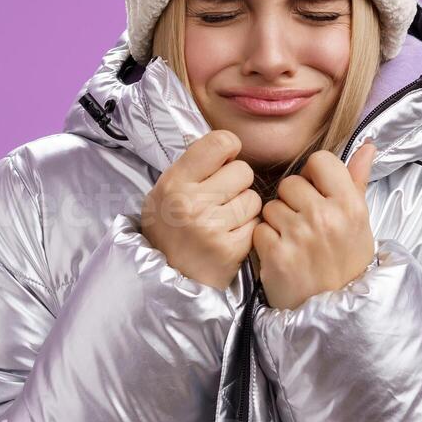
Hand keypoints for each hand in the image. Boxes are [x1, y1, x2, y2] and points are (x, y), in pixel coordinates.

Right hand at [140, 130, 260, 287]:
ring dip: (245, 209)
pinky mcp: (230, 249)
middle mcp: (191, 202)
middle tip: (221, 200)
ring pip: (254, 198)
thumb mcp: (165, 192)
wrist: (165, 280)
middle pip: (243, 171)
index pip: (220, 141)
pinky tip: (229, 237)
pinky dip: (247, 230)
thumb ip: (193, 168)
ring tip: (224, 221)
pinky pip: (256, 224)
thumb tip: (228, 144)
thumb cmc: (170, 231)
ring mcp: (212, 227)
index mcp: (175, 182)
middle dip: (237, 184)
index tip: (225, 162)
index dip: (229, 149)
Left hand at [252, 141, 379, 310]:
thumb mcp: (359, 222)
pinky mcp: (276, 255)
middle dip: (293, 201)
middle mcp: (325, 217)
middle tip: (306, 225)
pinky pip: (259, 230)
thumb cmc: (347, 262)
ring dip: (278, 222)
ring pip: (271, 206)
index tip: (317, 193)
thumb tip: (367, 145)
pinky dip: (266, 242)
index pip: (320, 161)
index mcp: (350, 205)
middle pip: (290, 183)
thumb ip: (357, 180)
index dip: (314, 175)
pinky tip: (283, 254)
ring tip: (295, 242)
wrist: (337, 313)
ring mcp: (299, 236)